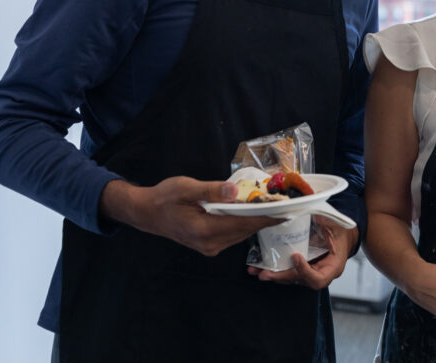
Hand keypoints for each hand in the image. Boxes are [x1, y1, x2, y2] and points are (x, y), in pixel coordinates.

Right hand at [100, 177, 281, 255]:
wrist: (147, 213)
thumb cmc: (164, 197)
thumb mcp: (185, 187)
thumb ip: (211, 190)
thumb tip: (233, 191)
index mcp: (205, 230)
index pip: (244, 223)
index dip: (267, 217)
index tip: (288, 210)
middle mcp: (210, 243)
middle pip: (246, 230)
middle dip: (266, 218)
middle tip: (287, 205)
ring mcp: (210, 247)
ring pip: (241, 234)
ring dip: (257, 221)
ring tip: (275, 207)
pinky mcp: (209, 245)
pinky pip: (234, 235)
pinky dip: (245, 224)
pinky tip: (253, 212)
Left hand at [248, 216, 357, 288]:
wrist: (344, 235)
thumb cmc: (341, 230)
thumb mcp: (335, 224)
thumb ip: (323, 218)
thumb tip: (304, 207)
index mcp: (333, 266)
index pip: (318, 279)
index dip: (305, 271)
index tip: (296, 257)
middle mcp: (321, 272)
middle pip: (300, 281)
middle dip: (281, 276)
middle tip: (266, 273)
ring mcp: (311, 272)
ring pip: (291, 278)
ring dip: (273, 275)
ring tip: (257, 271)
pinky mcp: (302, 268)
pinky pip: (288, 272)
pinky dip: (274, 269)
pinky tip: (259, 266)